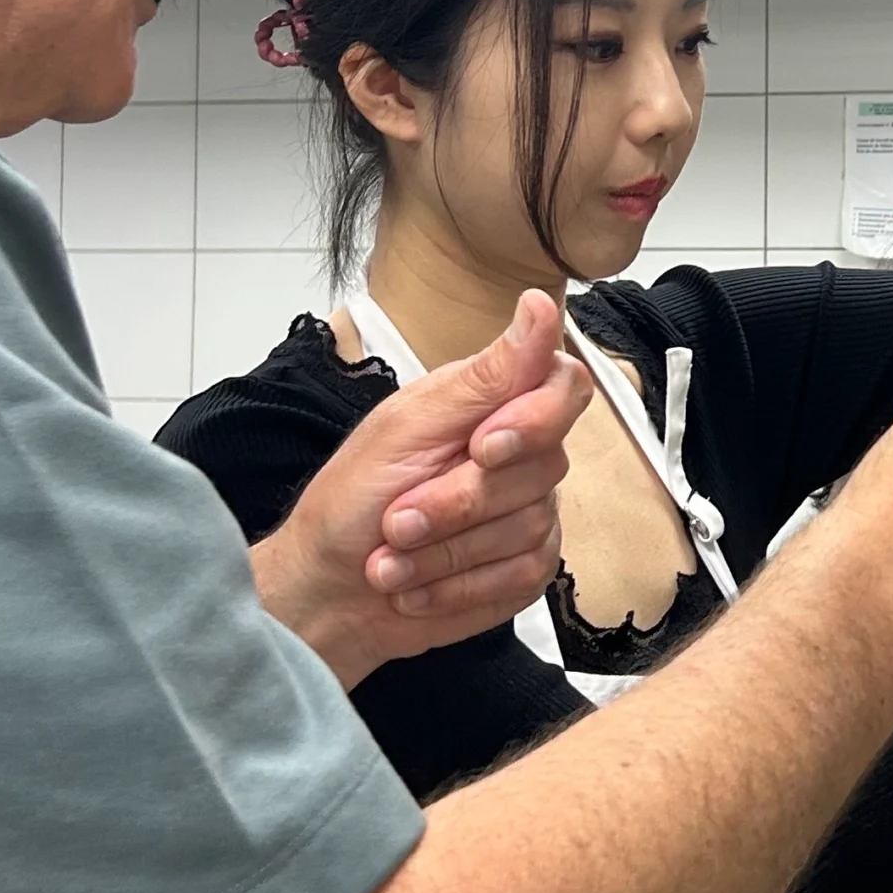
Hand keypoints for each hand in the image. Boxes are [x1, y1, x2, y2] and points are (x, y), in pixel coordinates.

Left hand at [253, 290, 594, 687]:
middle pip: (542, 467)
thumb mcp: (406, 427)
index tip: (483, 447)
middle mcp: (523, 455)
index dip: (538, 418)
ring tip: (390, 557)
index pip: (566, 386)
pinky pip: (521, 576)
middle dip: (458, 502)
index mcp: (493, 403)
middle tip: (396, 518)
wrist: (327, 588)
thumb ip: (485, 376)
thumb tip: (540, 303)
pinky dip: (456, 587)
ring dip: (444, 552)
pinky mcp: (526, 569)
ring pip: (527, 528)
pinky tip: (415, 586)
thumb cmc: (352, 499)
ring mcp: (531, 514)